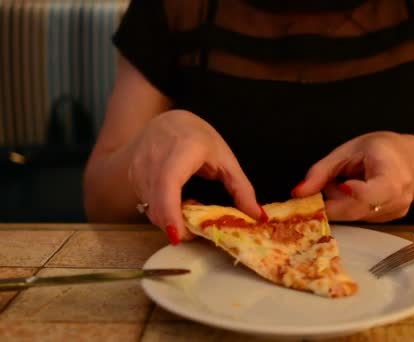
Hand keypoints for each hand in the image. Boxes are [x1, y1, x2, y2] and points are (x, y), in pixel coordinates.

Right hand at [127, 110, 264, 243]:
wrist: (169, 122)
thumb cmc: (198, 138)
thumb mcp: (226, 159)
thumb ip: (242, 189)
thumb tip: (258, 216)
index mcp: (181, 151)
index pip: (168, 185)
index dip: (170, 213)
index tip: (178, 235)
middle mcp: (154, 158)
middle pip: (157, 204)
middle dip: (174, 225)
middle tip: (195, 232)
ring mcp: (139, 168)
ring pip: (150, 207)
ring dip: (168, 218)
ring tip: (188, 210)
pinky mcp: (133, 177)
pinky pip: (146, 203)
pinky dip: (161, 210)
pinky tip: (175, 201)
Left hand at [292, 132, 413, 221]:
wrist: (410, 161)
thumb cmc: (380, 150)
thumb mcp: (347, 151)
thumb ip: (321, 172)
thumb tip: (298, 193)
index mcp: (393, 174)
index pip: (375, 192)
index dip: (353, 194)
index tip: (338, 185)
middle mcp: (397, 198)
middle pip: (357, 210)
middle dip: (333, 200)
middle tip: (327, 184)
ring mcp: (394, 213)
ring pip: (354, 216)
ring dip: (339, 204)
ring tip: (341, 183)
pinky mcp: (388, 220)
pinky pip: (359, 218)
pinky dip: (348, 207)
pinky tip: (352, 192)